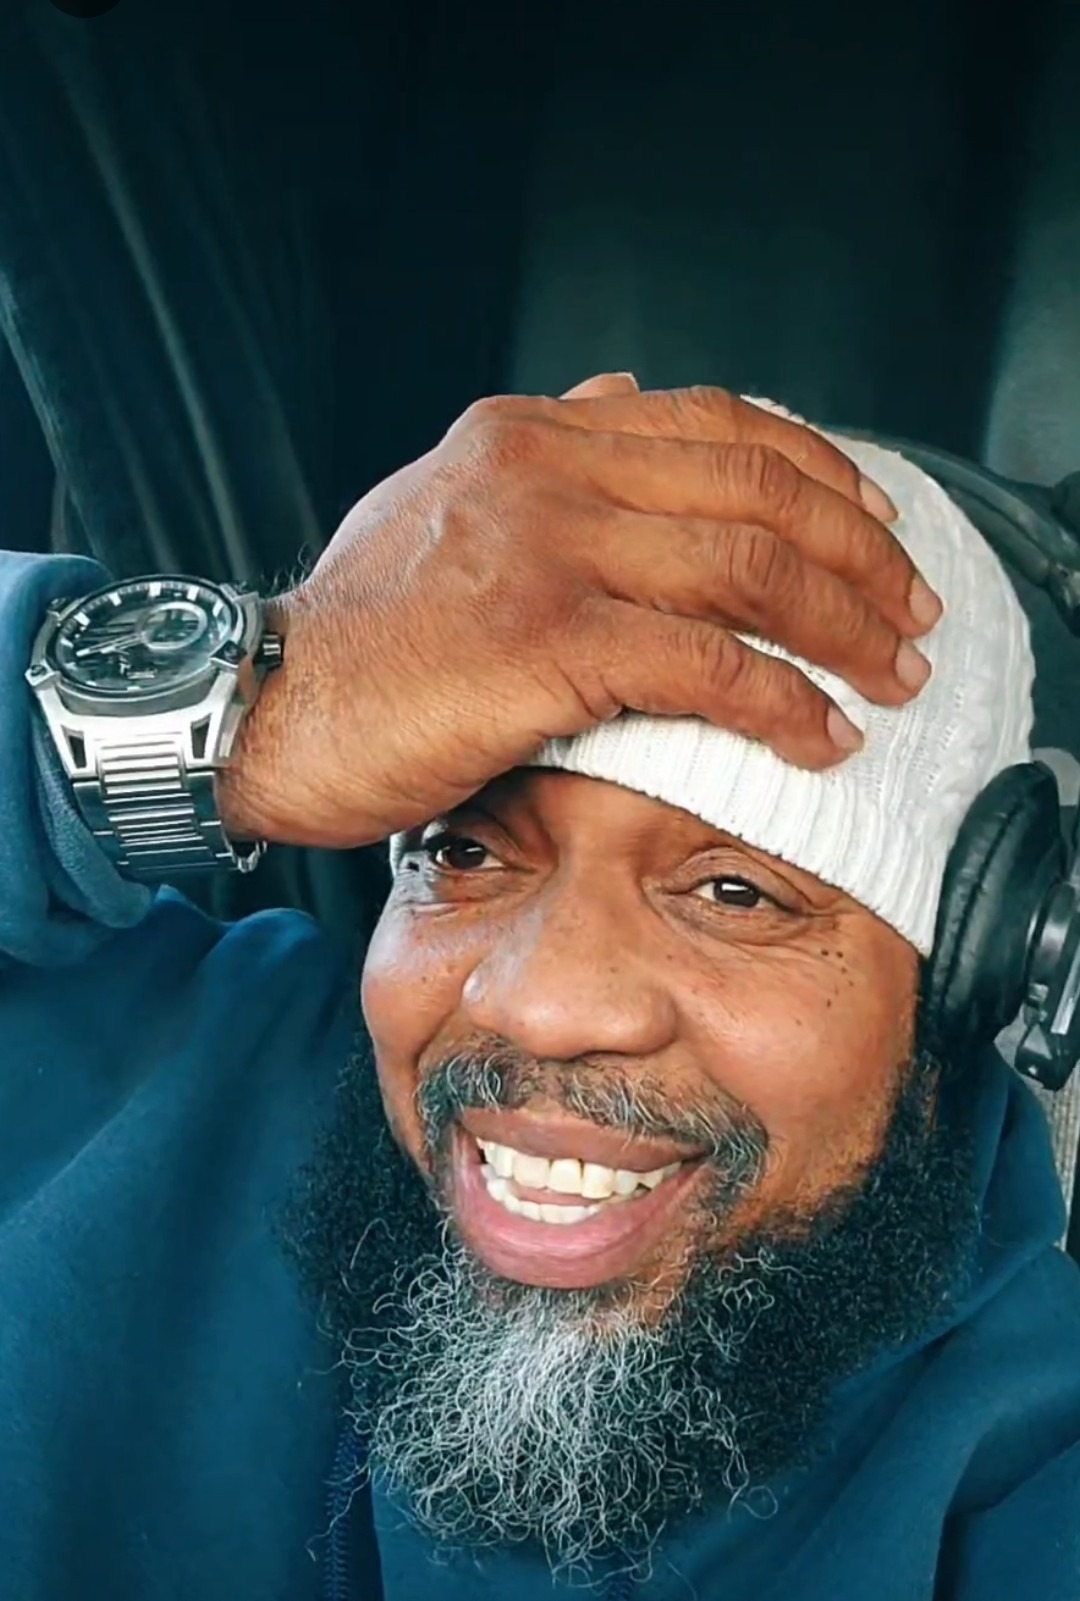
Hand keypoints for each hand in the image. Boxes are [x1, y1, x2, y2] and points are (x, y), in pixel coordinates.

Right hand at [218, 376, 940, 849]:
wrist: (265, 704)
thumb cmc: (358, 632)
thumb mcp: (439, 507)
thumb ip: (540, 458)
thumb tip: (624, 394)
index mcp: (530, 434)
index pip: (714, 422)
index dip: (818, 470)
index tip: (874, 525)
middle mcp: (546, 472)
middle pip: (756, 487)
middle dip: (859, 553)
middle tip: (911, 609)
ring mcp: (547, 550)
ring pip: (749, 568)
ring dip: (845, 626)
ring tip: (895, 676)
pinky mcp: (545, 641)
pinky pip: (707, 665)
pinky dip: (784, 703)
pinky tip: (822, 735)